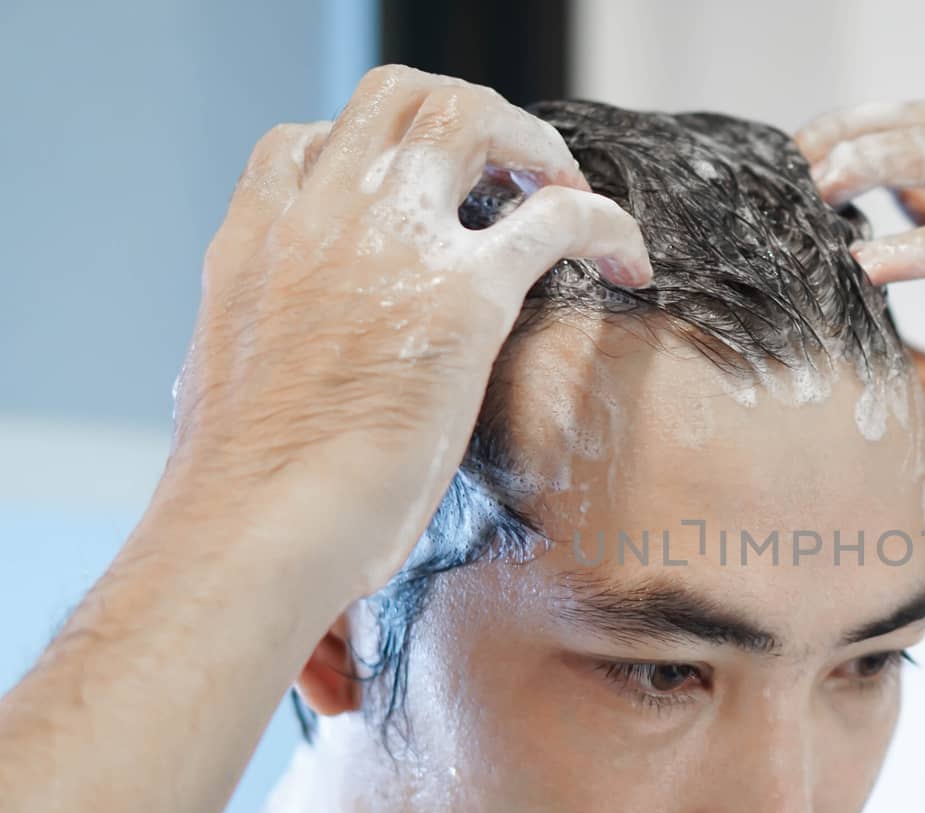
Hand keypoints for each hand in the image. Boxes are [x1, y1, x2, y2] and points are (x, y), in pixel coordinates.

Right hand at [165, 64, 651, 597]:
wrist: (252, 534)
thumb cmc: (243, 498)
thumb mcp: (227, 392)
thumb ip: (266, 350)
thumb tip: (292, 379)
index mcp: (254, 242)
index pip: (305, 140)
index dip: (375, 152)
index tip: (420, 193)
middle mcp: (317, 219)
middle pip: (397, 99)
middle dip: (468, 121)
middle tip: (513, 173)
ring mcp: (391, 245)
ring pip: (471, 119)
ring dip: (534, 143)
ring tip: (569, 190)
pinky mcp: (465, 297)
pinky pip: (560, 217)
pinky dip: (609, 223)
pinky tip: (631, 266)